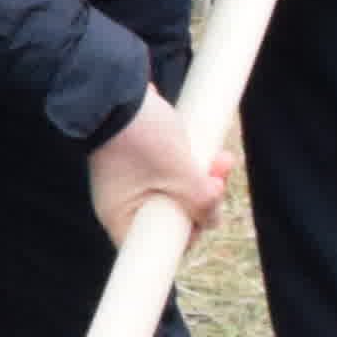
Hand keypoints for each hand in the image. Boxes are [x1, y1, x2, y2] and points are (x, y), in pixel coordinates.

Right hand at [86, 86, 233, 242]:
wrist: (115, 89)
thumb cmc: (139, 137)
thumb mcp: (179, 173)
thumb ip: (202, 201)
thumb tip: (213, 217)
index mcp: (120, 217)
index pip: (155, 247)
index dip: (185, 236)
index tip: (204, 220)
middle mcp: (123, 205)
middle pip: (172, 218)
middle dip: (202, 201)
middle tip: (218, 182)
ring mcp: (131, 183)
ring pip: (176, 194)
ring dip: (202, 181)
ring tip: (221, 161)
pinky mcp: (141, 164)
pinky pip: (171, 175)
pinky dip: (190, 167)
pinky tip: (209, 154)